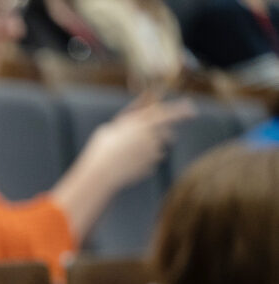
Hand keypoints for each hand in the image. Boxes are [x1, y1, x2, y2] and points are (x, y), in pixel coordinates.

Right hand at [79, 98, 193, 189]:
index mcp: (143, 124)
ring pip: (158, 150)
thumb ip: (132, 114)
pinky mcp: (150, 168)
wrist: (100, 174)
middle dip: (164, 135)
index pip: (170, 114)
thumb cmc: (103, 147)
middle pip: (168, 134)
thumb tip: (145, 101)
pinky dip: (142, 163)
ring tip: (128, 155)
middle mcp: (152, 138)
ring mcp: (153, 154)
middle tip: (150, 139)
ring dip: (149, 150)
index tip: (191, 110)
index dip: (182, 111)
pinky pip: (150, 163)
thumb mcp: (114, 126)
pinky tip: (127, 166)